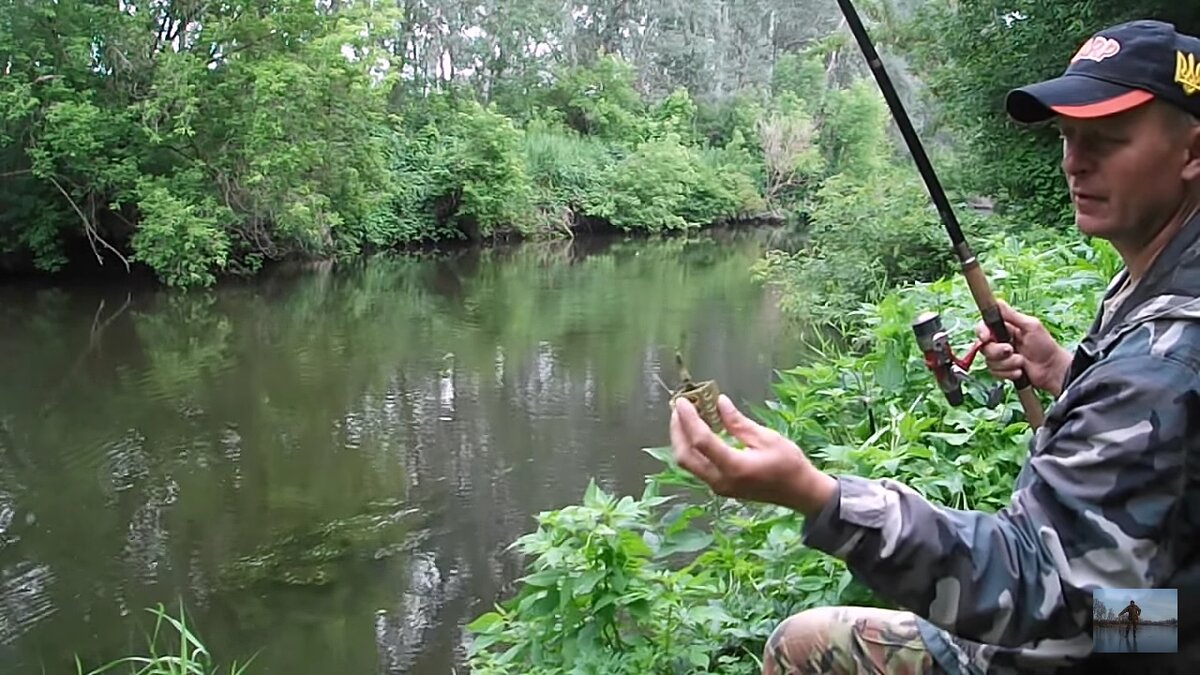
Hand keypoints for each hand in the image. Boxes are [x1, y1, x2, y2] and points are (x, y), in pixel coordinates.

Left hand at [669, 395, 836, 517]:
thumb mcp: (766, 438)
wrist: (800, 492)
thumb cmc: (789, 464)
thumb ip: (738, 422)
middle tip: (679, 407)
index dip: (688, 419)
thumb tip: (719, 402)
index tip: (683, 401)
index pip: (701, 441)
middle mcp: (720, 481)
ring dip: (681, 439)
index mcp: (734, 467)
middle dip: (677, 429)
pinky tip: (697, 431)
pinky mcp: (719, 487)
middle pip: (685, 455)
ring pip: (687, 463)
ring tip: (684, 416)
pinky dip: (691, 448)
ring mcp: (718, 487)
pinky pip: (696, 467)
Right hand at [974, 300, 1072, 397]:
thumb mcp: (1030, 326)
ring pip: (989, 362)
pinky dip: (1009, 373)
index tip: (986, 337)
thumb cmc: (1045, 346)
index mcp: (1004, 329)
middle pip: (984, 347)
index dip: (982, 333)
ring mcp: (1000, 358)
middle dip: (997, 351)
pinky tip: (1020, 371)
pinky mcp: (1003, 371)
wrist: (1052, 370)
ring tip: (1021, 362)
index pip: (983, 328)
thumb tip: (998, 302)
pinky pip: (995, 373)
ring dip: (1007, 364)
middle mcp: (1000, 342)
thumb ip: (1012, 315)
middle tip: (1011, 350)